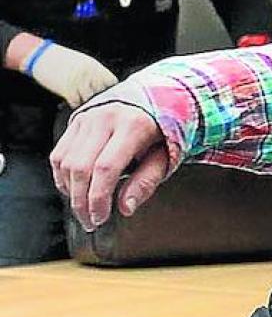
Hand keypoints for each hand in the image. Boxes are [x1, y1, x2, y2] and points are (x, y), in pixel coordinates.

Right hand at [23, 40, 116, 107]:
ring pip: (90, 99)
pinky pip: (76, 103)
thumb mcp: (84, 61)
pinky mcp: (67, 90)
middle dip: (101, 99)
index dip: (110, 90)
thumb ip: (95, 73)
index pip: (112, 83)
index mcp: (95, 66)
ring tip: (84, 104)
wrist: (40, 55)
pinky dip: (75, 105)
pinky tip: (73, 103)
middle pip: (102, 93)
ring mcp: (78, 82)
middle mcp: (89, 74)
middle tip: (97, 104)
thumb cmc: (61, 58)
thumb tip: (105, 86)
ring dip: (87, 103)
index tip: (108, 95)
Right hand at [48, 100, 172, 230]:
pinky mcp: (76, 119)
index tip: (100, 218)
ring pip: (65, 161)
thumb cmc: (164, 130)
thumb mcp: (165, 156)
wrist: (156, 95)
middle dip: (81, 201)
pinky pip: (60, 153)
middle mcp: (106, 118)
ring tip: (83, 208)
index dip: (98, 198)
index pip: (105, 168)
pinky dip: (63, 176)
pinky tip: (74, 190)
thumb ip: (146, 182)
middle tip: (89, 221)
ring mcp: (88, 117)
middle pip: (80, 167)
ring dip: (70, 191)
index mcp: (133, 126)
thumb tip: (126, 208)